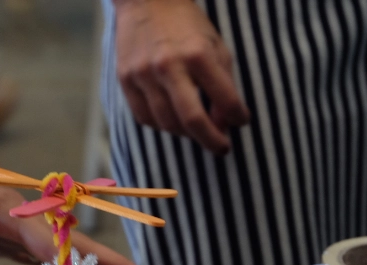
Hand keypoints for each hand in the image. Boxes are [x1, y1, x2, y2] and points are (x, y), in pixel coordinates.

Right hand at [114, 0, 249, 154]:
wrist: (147, 0)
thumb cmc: (187, 25)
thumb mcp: (215, 46)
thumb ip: (224, 84)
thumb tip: (223, 123)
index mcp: (198, 54)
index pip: (225, 100)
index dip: (238, 117)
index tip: (241, 122)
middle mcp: (169, 66)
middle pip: (193, 121)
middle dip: (212, 141)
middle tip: (222, 148)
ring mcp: (144, 74)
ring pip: (167, 124)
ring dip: (187, 133)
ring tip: (197, 129)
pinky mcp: (125, 79)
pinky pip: (145, 117)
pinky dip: (162, 125)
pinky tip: (172, 119)